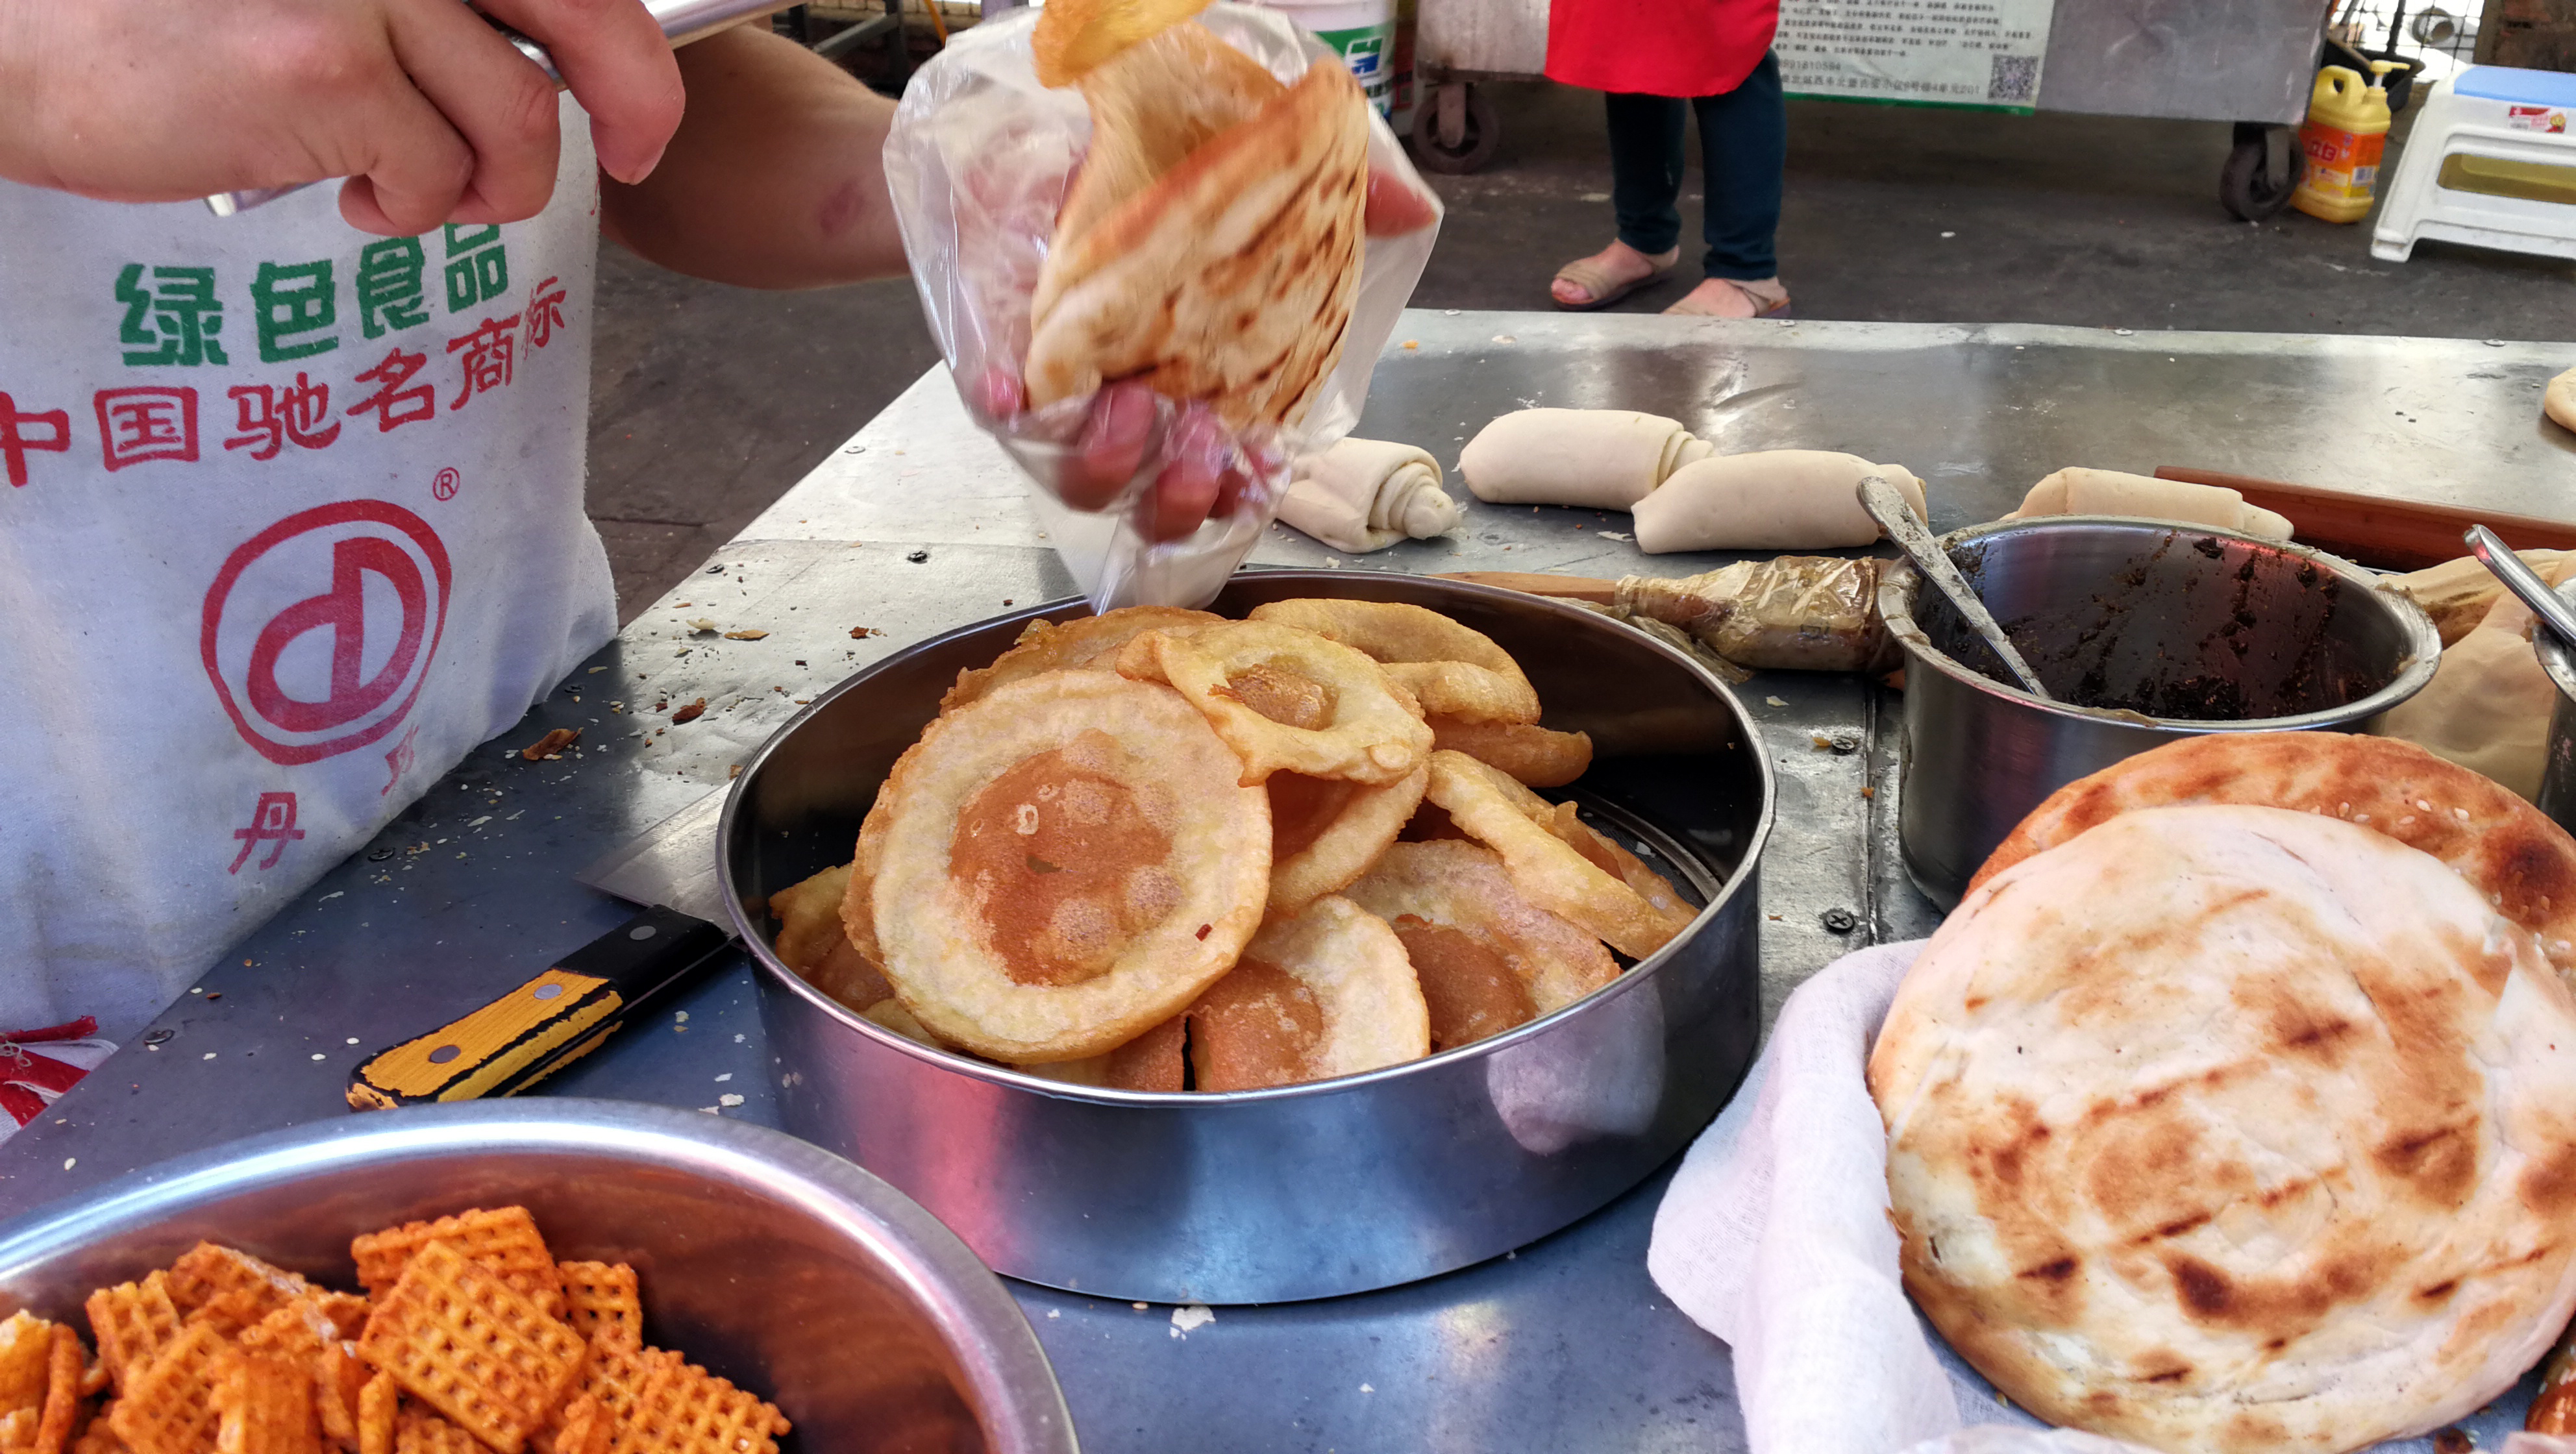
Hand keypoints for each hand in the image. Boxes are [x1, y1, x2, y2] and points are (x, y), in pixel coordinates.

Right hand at [0, 0, 684, 233]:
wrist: (27, 49)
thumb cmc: (170, 25)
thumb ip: (426, 6)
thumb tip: (546, 60)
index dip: (626, 45)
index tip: (636, 106)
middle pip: (587, 15)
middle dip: (636, 101)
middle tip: (633, 156)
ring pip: (519, 115)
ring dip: (491, 180)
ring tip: (422, 189)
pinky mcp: (328, 71)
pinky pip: (437, 170)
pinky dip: (416, 207)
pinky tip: (360, 199)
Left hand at [1030, 166, 1435, 538]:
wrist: (1112, 121)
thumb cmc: (1207, 177)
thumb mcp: (1288, 190)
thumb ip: (1354, 207)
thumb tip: (1413, 210)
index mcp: (1222, 398)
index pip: (1232, 483)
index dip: (1240, 493)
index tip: (1253, 469)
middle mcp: (1155, 411)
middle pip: (1161, 506)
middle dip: (1179, 499)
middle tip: (1193, 441)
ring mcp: (1085, 393)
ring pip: (1086, 479)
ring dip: (1105, 462)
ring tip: (1118, 404)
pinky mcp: (1024, 359)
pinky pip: (1007, 408)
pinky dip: (1007, 405)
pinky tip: (1010, 383)